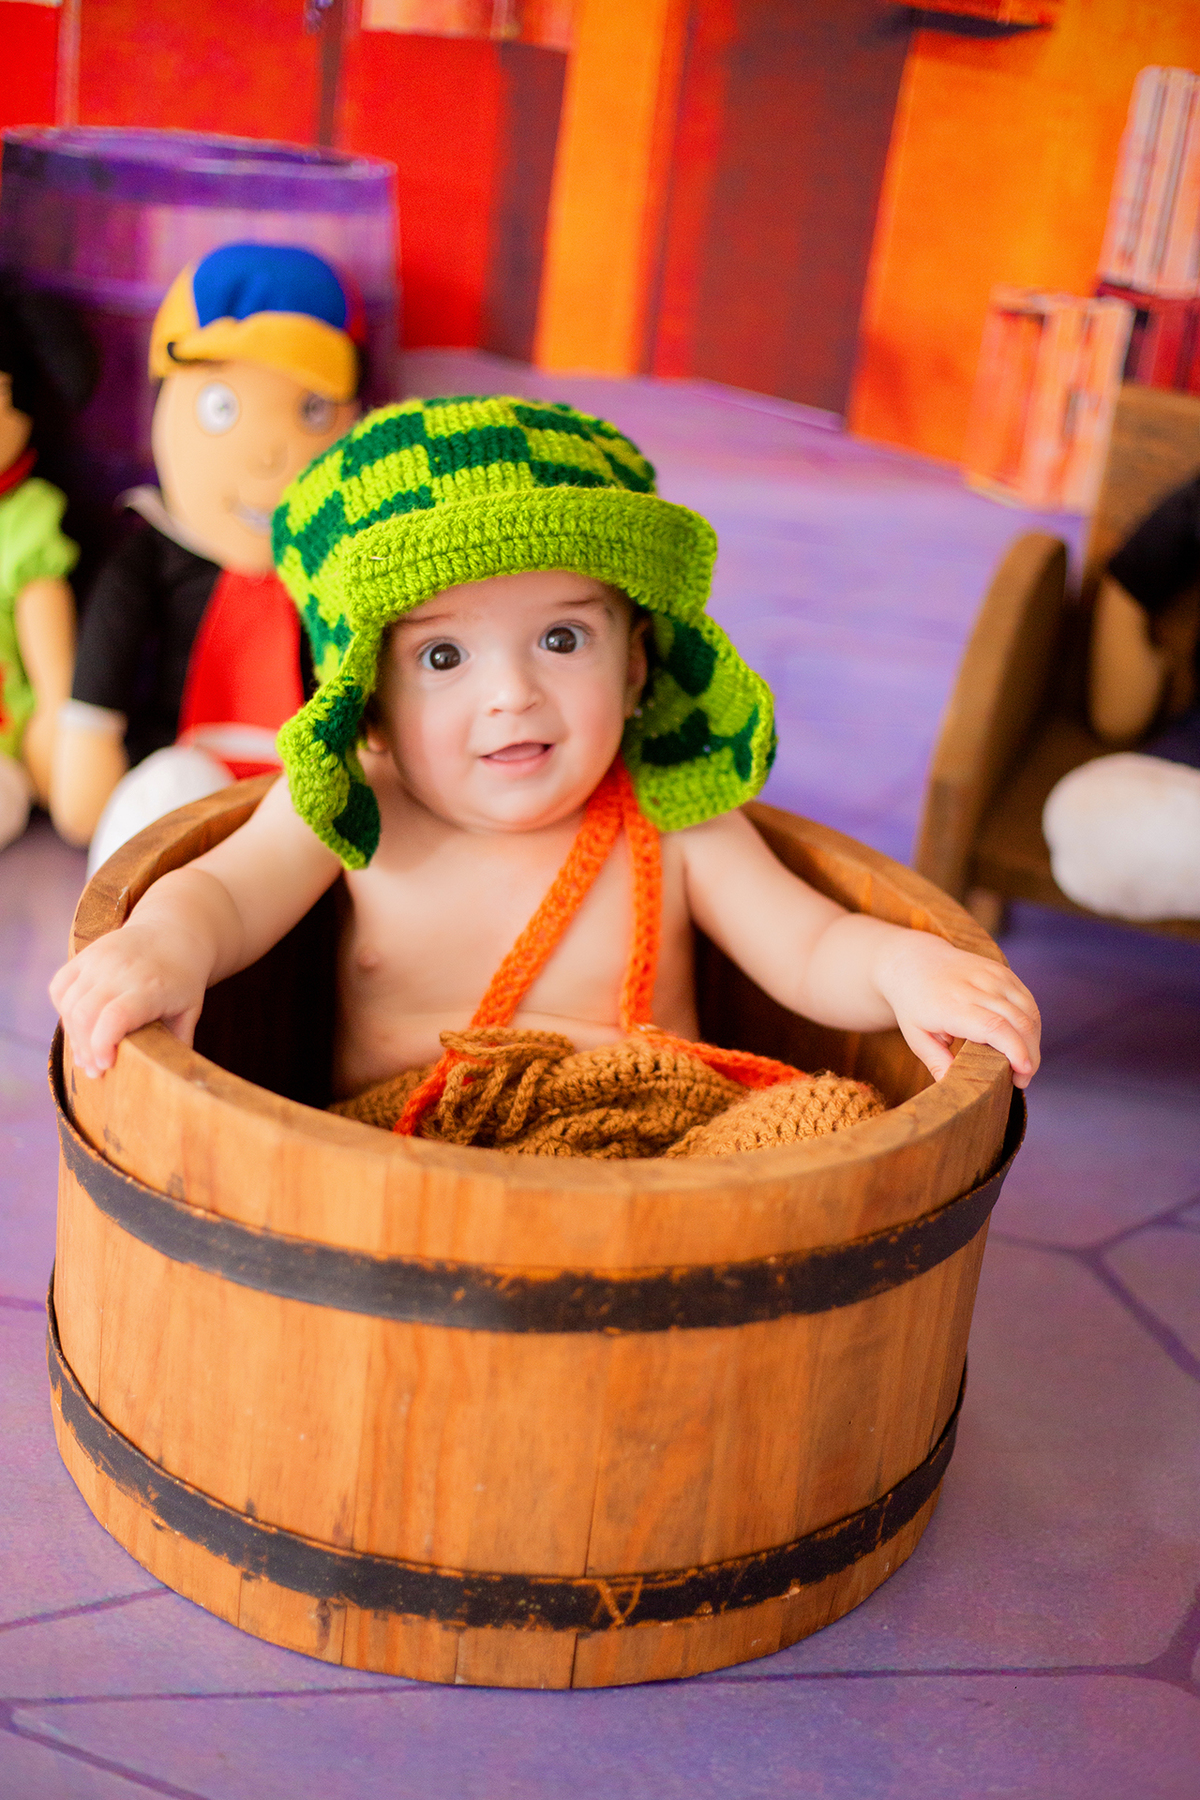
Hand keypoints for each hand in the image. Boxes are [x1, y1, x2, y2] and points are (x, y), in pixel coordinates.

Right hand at [49, 923, 208, 1079]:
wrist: (175, 931)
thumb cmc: (183, 979)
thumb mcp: (189, 1010)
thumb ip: (178, 1043)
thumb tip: (172, 1078)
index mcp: (151, 986)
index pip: (115, 1017)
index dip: (102, 1045)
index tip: (105, 1065)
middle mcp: (121, 970)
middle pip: (85, 1014)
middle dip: (85, 1049)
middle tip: (96, 1070)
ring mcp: (100, 959)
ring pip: (69, 1004)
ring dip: (73, 1035)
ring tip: (88, 1054)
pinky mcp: (85, 954)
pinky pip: (60, 987)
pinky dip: (63, 1010)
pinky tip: (78, 1025)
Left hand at [875, 932, 1039, 1088]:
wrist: (915, 960)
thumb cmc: (914, 1004)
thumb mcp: (916, 1036)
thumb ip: (936, 1062)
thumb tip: (953, 1088)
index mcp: (952, 1005)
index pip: (994, 1026)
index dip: (1015, 1050)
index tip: (1022, 1074)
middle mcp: (976, 986)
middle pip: (1018, 1021)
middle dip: (1029, 1054)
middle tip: (1022, 1079)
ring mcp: (992, 975)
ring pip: (1028, 1010)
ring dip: (1033, 1040)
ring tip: (1024, 1064)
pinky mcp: (1003, 970)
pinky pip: (1027, 1000)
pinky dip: (1031, 1024)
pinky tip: (1024, 1042)